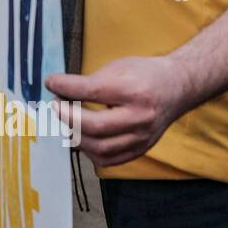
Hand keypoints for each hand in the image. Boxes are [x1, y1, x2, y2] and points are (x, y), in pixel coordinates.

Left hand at [46, 55, 188, 165]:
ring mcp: (142, 138)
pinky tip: (82, 135)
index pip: (92, 91)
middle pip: (95, 126)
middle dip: (67, 116)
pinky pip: (108, 160)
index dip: (65, 87)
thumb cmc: (145, 75)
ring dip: (75, 135)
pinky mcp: (140, 150)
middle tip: (56, 104)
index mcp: (135, 91)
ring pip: (100, 148)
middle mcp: (141, 118)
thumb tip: (60, 90)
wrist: (176, 88)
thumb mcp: (119, 67)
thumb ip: (91, 81)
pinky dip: (89, 150)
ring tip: (68, 120)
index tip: (51, 82)